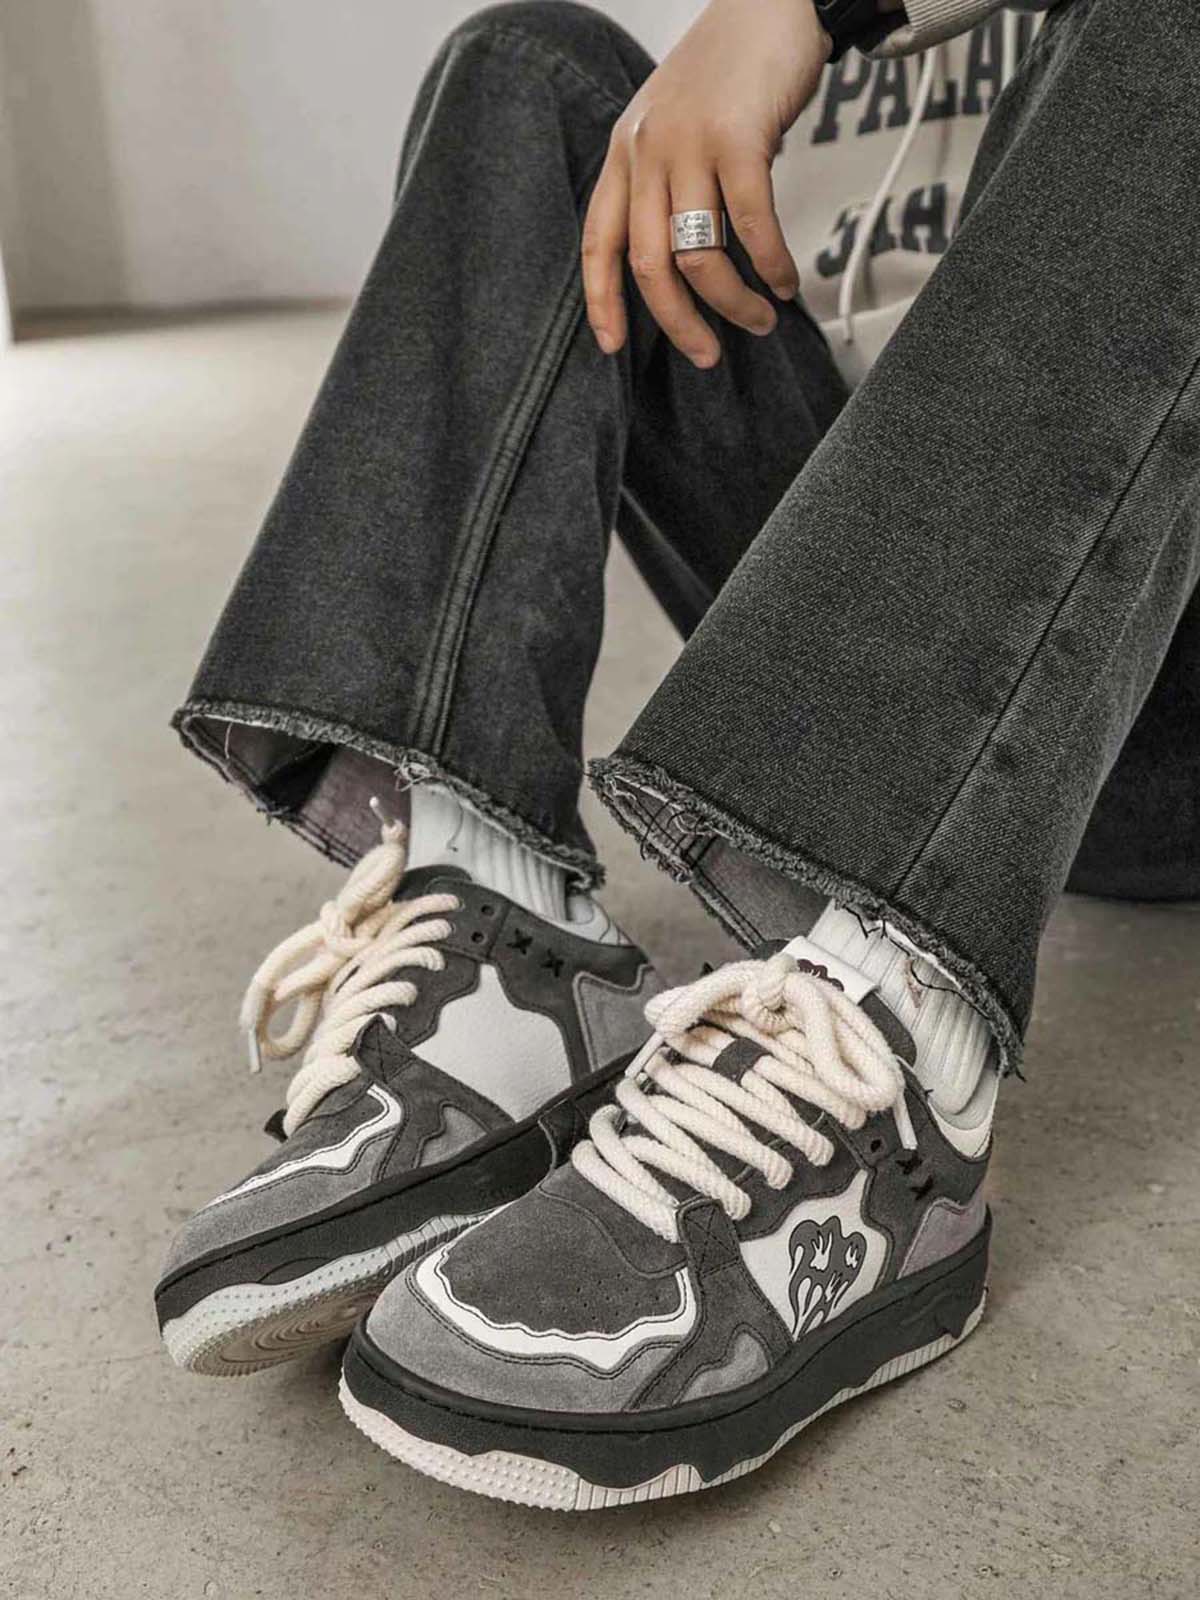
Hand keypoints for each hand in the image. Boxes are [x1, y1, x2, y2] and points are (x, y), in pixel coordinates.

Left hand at [582, 0, 831, 368]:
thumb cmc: (730, 71)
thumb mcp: (675, 126)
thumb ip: (668, 184)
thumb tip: (688, 262)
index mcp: (625, 153)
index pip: (598, 241)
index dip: (601, 301)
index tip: (613, 348)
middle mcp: (647, 151)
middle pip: (648, 265)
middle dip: (679, 324)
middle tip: (707, 356)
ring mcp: (690, 144)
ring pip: (698, 255)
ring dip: (732, 303)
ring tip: (761, 319)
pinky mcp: (738, 137)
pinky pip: (751, 224)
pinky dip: (770, 265)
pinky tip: (785, 282)